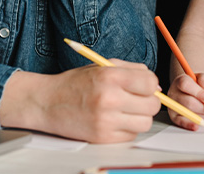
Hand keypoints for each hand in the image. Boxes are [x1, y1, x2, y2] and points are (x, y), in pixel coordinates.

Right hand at [0, 59, 160, 142]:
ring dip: (140, 116)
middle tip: (138, 98)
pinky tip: (115, 119)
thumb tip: (156, 85)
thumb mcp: (102, 66)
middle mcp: (109, 99)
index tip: (144, 85)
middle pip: (152, 105)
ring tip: (126, 110)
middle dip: (149, 101)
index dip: (150, 84)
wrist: (47, 103)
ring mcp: (106, 121)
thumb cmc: (75, 83)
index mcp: (110, 77)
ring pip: (145, 123)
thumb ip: (132, 70)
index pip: (150, 82)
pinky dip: (127, 128)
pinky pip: (131, 135)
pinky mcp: (103, 137)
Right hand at [166, 73, 203, 129]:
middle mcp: (174, 93)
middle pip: (188, 102)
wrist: (187, 89)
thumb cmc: (194, 84)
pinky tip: (198, 126)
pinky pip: (181, 122)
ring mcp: (173, 105)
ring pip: (188, 113)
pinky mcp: (174, 115)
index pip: (186, 85)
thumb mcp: (201, 77)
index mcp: (180, 81)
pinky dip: (189, 125)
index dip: (198, 92)